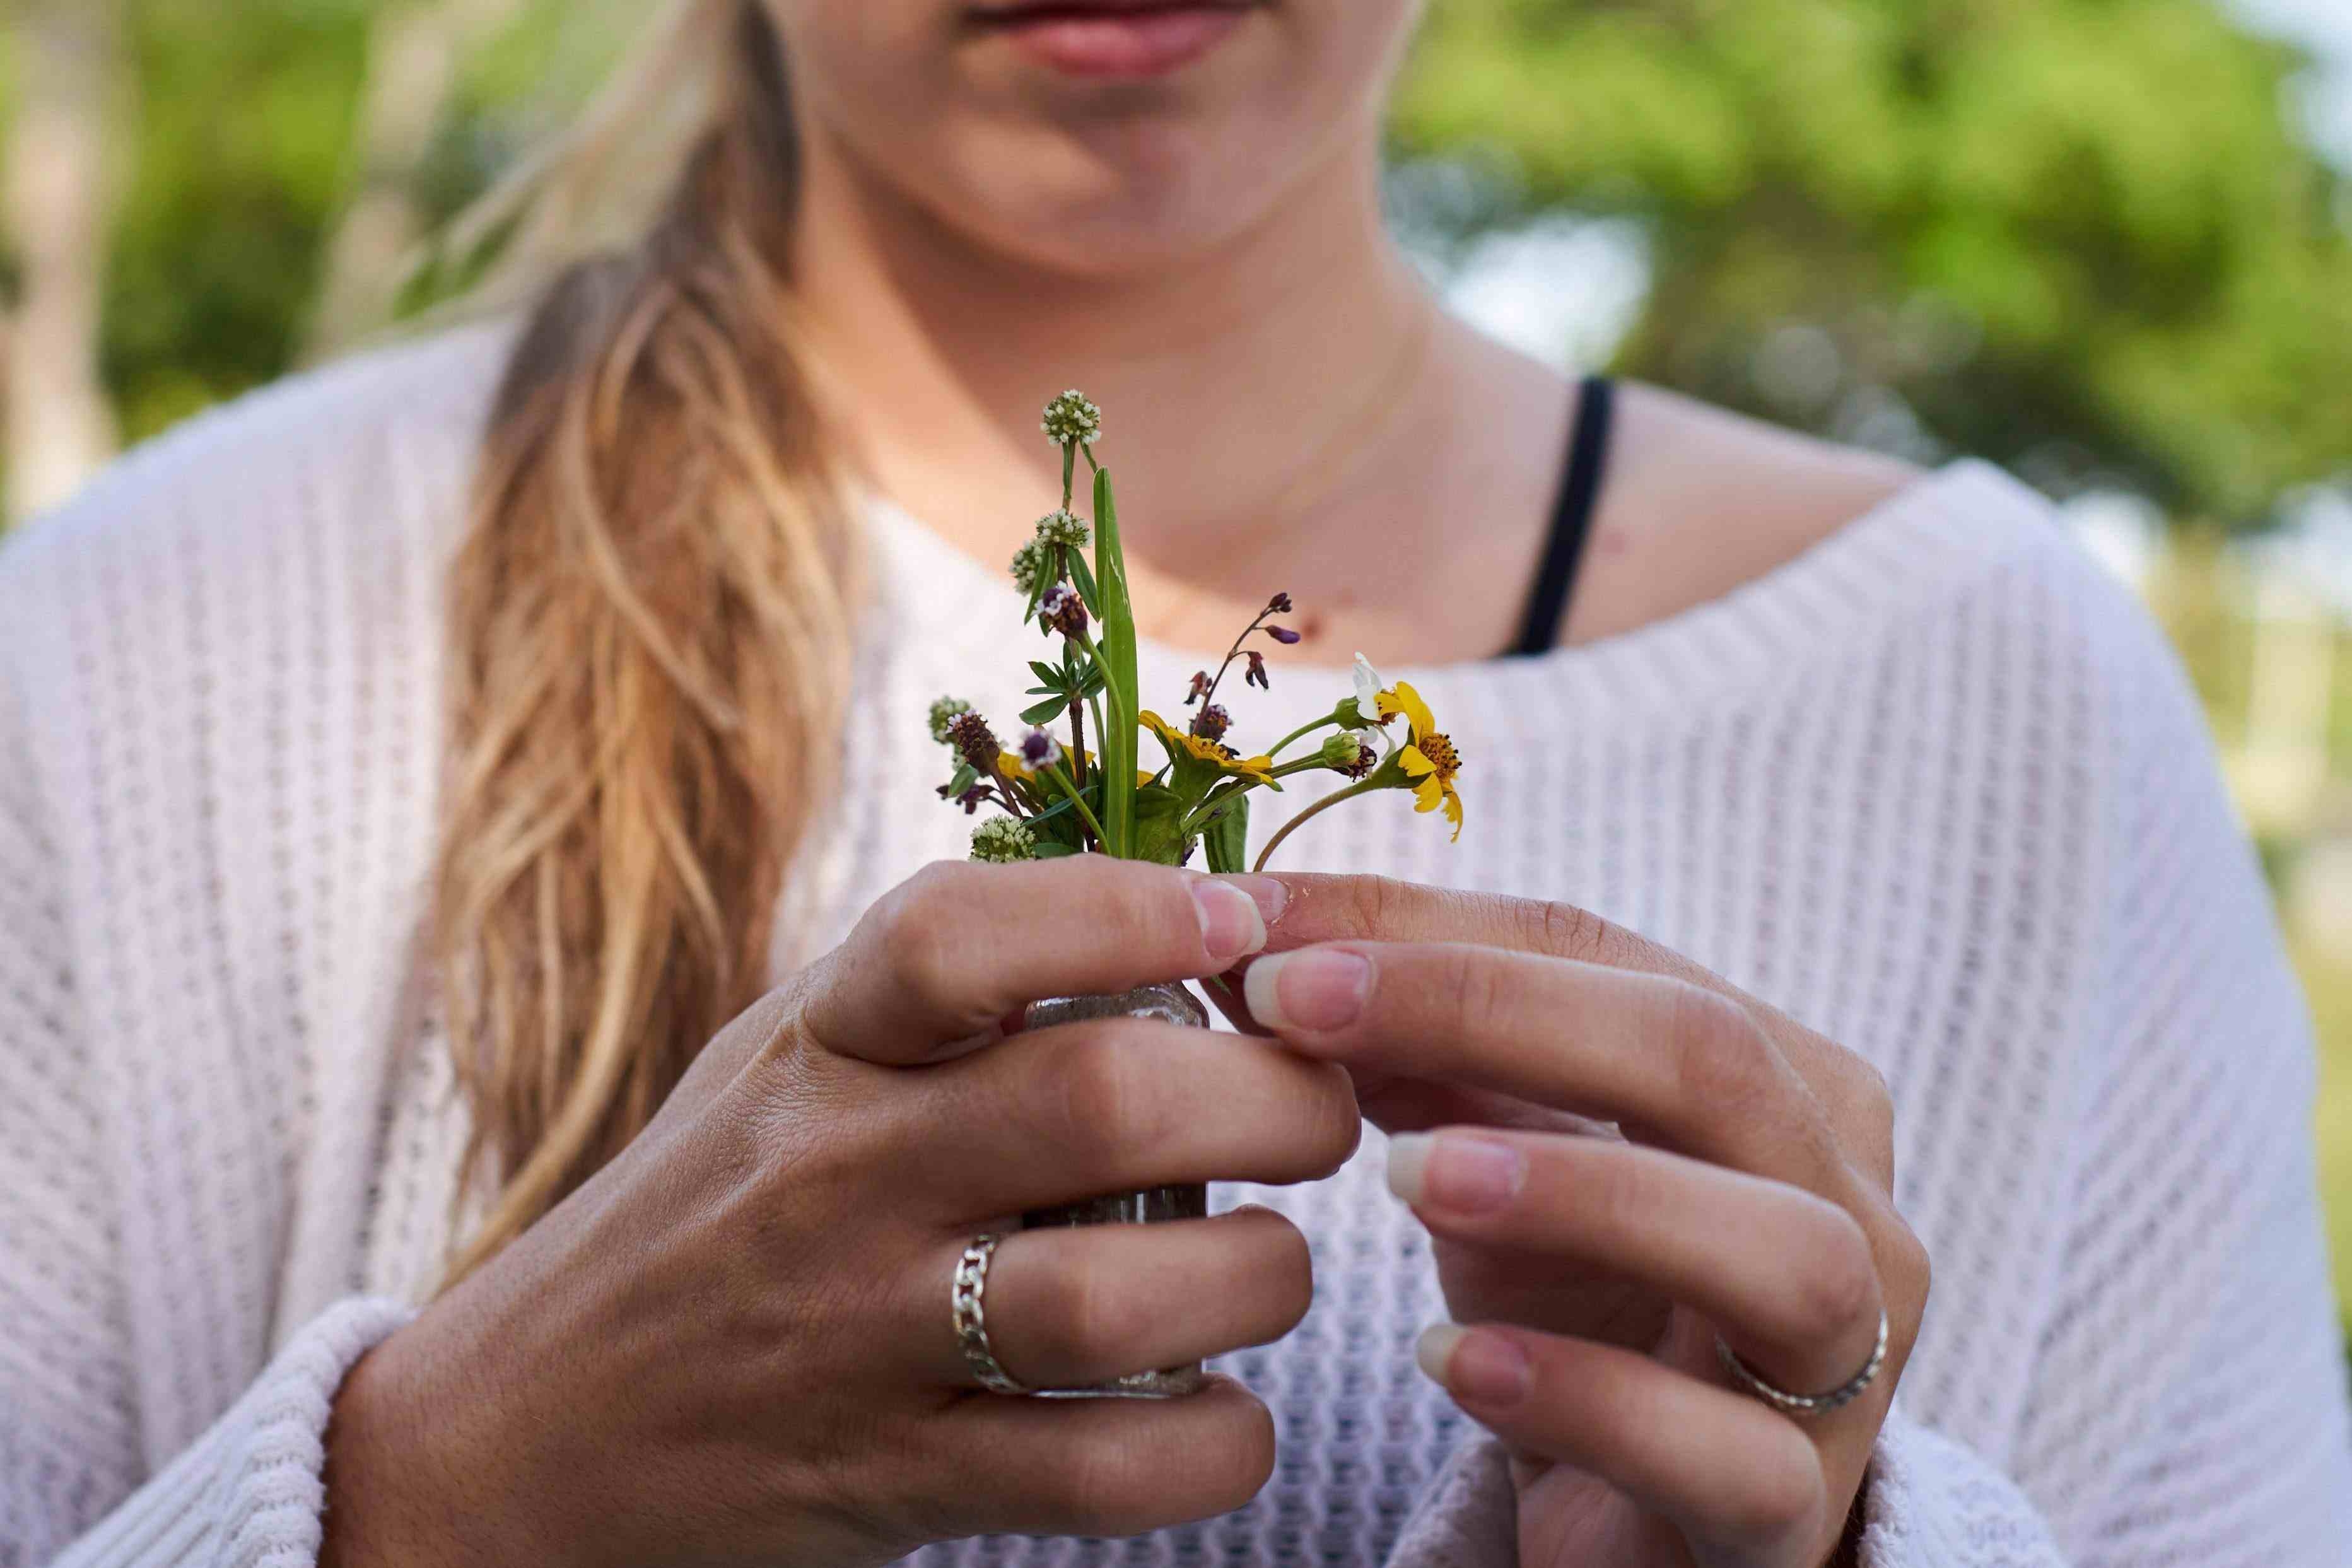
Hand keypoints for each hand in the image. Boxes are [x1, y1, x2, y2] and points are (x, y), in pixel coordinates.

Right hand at [321, 859, 1357, 1567]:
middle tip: (1315, 1109)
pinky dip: (1218, 1444)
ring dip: (1260, 1277)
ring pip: (1121, 1300)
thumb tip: (1184, 916)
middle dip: (1269, 1098)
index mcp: (819, 1046)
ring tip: (1268, 1264)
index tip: (1238, 921)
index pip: (958, 932)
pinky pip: (1111, 1475)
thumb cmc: (712, 1209)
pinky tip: (1219, 1407)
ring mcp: (861, 1338)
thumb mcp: (790, 1059)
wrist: (526, 1434)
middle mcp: (835, 1177)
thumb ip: (944, 990)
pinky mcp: (895, 1483)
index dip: (1125, 906)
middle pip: (1099, 1104)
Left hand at [1218, 877, 1927, 1567]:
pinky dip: (1587, 1397)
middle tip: (1301, 1006)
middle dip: (1489, 1009)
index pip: (1606, 951)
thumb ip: (1404, 1050)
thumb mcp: (1488, 1156)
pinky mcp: (1795, 1511)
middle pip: (1706, 1057)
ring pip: (1778, 1251)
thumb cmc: (1577, 1306)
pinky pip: (1726, 1456)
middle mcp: (1844, 1199)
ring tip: (1405, 1175)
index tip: (1255, 922)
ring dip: (1580, 1191)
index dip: (1424, 929)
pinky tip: (1453, 1363)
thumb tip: (1256, 936)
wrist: (1641, 1523)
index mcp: (1781, 1076)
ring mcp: (1847, 1364)